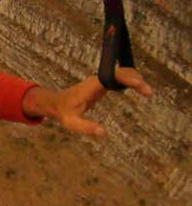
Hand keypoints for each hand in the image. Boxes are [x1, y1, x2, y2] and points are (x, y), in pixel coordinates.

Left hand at [24, 67, 151, 136]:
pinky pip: (118, 78)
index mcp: (91, 86)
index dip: (128, 79)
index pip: (113, 76)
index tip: (141, 85)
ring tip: (147, 92)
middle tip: (149, 92)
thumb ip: (86, 127)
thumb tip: (104, 133)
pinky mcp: (101, 83)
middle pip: (120, 72)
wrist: (55, 103)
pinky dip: (130, 81)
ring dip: (135, 79)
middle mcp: (96, 80)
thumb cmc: (63, 113)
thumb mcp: (72, 123)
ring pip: (121, 73)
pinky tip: (139, 89)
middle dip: (135, 79)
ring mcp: (99, 80)